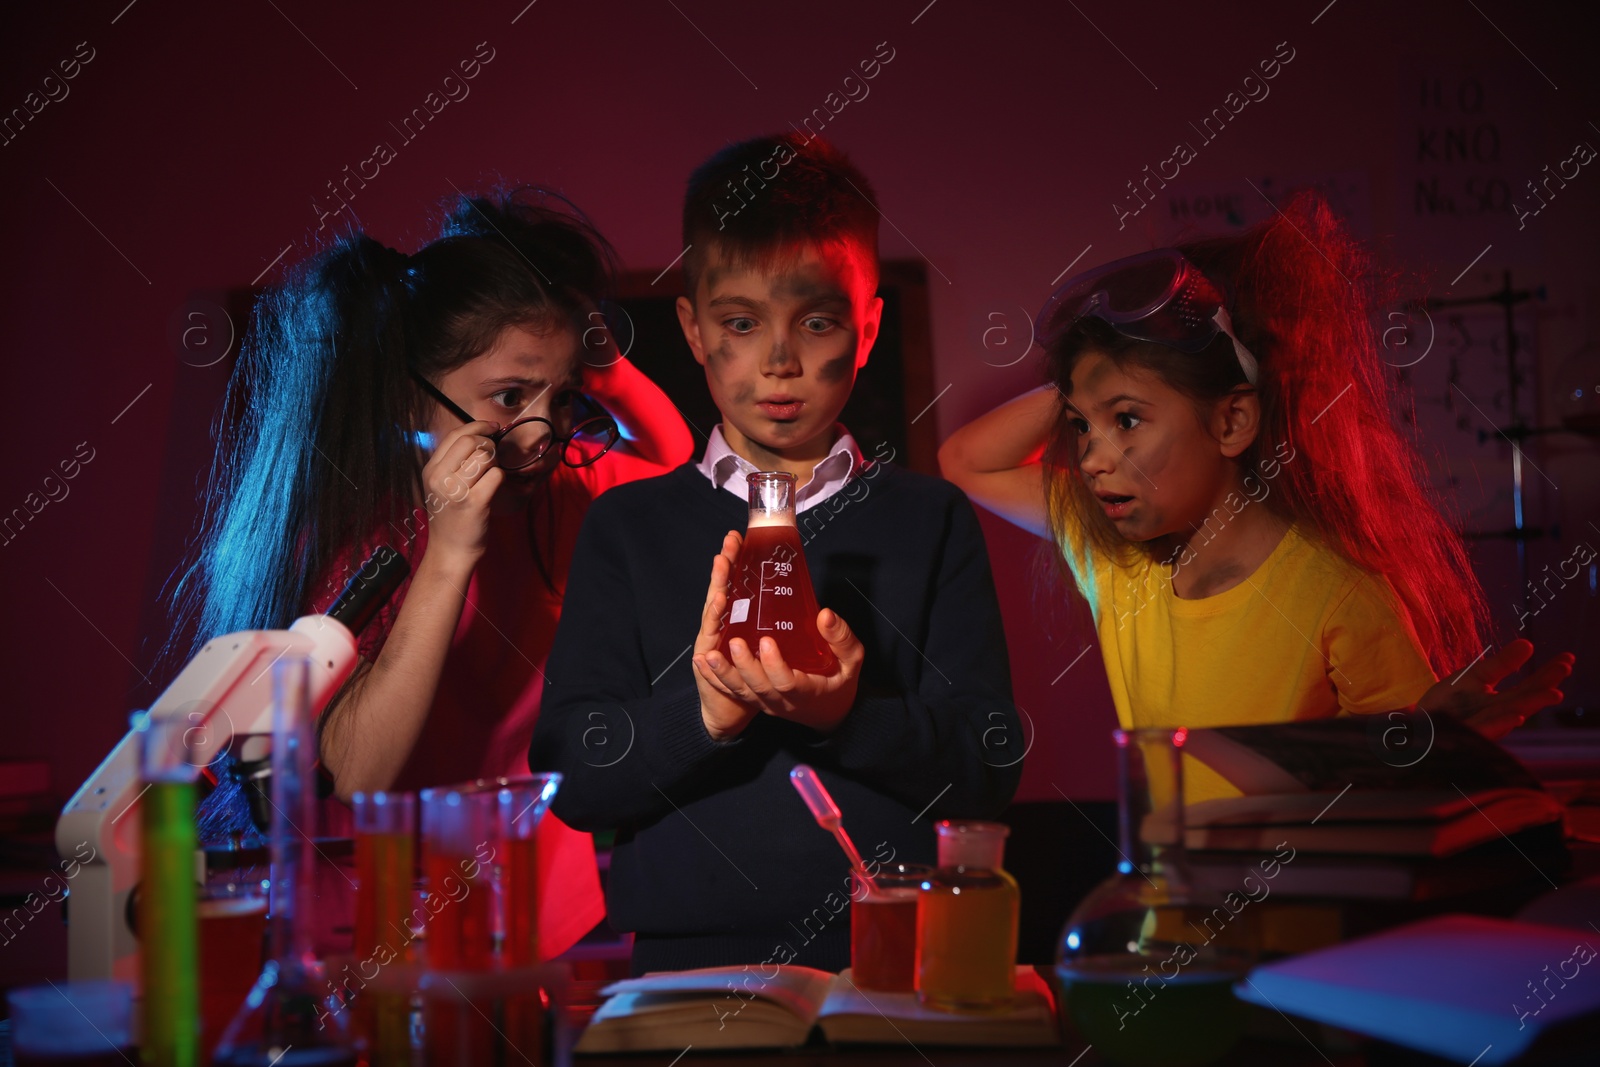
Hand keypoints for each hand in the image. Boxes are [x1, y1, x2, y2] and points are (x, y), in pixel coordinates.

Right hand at [420, 421, 502, 566]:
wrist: (450, 551)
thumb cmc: (451, 517)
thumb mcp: (441, 486)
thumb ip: (453, 463)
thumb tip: (478, 436)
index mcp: (431, 470)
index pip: (455, 435)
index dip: (478, 426)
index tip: (493, 428)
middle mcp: (439, 478)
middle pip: (471, 441)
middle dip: (489, 444)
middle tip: (493, 458)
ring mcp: (456, 490)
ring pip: (485, 456)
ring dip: (495, 463)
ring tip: (490, 476)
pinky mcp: (475, 503)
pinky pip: (496, 475)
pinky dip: (500, 479)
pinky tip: (494, 489)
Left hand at [693, 560, 864, 736]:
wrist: (829, 714)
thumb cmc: (840, 683)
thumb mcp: (852, 662)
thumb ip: (841, 639)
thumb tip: (825, 615)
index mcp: (806, 691)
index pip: (787, 681)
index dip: (775, 664)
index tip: (767, 641)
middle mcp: (782, 700)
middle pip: (758, 687)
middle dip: (744, 666)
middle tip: (733, 643)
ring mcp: (766, 701)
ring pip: (741, 692)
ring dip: (722, 674)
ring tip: (706, 656)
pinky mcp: (756, 698)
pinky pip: (734, 691)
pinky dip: (715, 678)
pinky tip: (700, 662)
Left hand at [1416, 639, 1574, 739]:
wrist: (1415, 726)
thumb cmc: (1446, 704)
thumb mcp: (1474, 677)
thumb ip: (1501, 665)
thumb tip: (1528, 644)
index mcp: (1500, 702)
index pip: (1529, 687)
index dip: (1548, 674)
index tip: (1567, 658)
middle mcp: (1496, 716)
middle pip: (1524, 700)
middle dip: (1545, 687)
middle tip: (1564, 671)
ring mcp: (1481, 727)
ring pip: (1508, 716)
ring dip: (1530, 705)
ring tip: (1553, 694)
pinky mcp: (1463, 736)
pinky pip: (1484, 731)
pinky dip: (1500, 724)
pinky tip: (1517, 716)